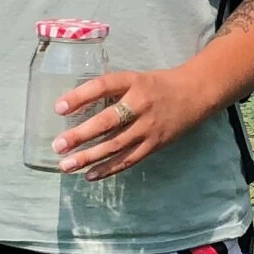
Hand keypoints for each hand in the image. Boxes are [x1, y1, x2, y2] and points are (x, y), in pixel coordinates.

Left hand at [52, 66, 210, 180]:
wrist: (195, 94)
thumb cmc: (158, 86)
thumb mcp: (136, 78)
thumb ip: (112, 91)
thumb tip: (76, 105)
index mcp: (133, 82)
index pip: (103, 86)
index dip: (80, 96)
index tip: (58, 107)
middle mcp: (140, 104)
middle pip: (107, 121)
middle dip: (81, 134)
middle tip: (58, 145)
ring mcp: (148, 127)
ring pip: (115, 145)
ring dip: (89, 157)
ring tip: (66, 165)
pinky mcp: (155, 144)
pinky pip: (129, 159)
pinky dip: (108, 169)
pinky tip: (89, 175)